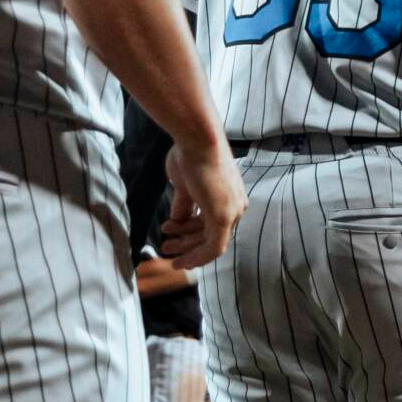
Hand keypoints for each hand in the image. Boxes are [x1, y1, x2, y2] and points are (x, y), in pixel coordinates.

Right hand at [161, 137, 246, 268]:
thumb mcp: (184, 185)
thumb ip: (184, 205)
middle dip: (187, 241)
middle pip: (211, 233)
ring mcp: (231, 212)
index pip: (212, 221)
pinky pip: (213, 248)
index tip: (172, 233)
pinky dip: (197, 257)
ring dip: (187, 248)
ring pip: (211, 243)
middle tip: (166, 245)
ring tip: (166, 247)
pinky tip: (181, 261)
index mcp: (230, 196)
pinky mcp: (223, 218)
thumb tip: (176, 220)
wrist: (197, 139)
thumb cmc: (190, 154)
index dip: (191, 231)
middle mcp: (235, 206)